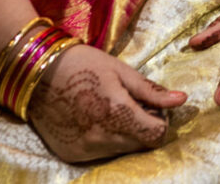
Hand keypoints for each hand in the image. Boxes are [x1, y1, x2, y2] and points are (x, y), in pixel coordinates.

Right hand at [28, 45, 185, 163]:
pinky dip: (104, 140)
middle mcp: (102, 138)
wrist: (37, 74)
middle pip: (140, 145)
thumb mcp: (120, 71)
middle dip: (143, 127)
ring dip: (125, 135)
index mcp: (117, 114)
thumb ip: (151, 91)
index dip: (160, 121)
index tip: (151, 107)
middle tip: (130, 105)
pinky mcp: (72, 155)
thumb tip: (182, 100)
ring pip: (122, 151)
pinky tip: (92, 119)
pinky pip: (100, 154)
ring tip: (109, 110)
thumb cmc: (83, 64)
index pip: (157, 136)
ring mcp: (85, 150)